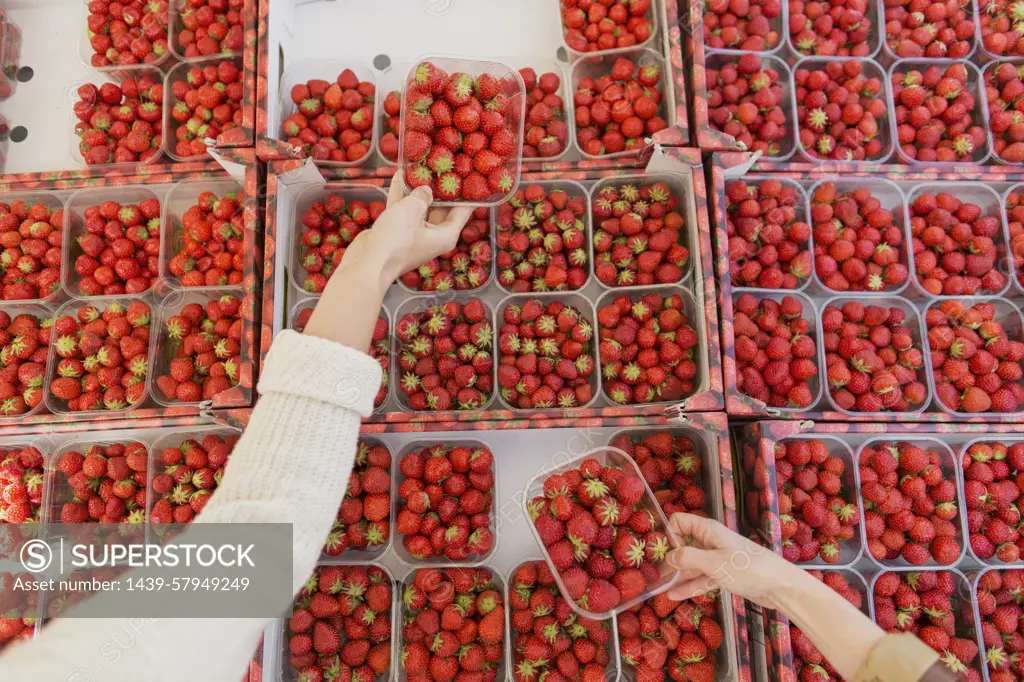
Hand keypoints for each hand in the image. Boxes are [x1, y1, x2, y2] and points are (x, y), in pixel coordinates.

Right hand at [352, 171, 473, 286]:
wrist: (368, 263)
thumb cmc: (397, 239)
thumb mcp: (412, 209)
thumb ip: (422, 195)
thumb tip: (426, 190)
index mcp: (446, 235)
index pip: (463, 212)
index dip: (467, 194)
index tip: (471, 178)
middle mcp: (433, 236)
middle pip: (442, 209)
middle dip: (440, 189)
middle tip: (443, 167)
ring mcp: (414, 235)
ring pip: (420, 208)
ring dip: (418, 190)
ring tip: (421, 168)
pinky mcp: (397, 233)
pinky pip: (403, 211)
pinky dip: (401, 195)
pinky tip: (399, 175)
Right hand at [664, 512, 798, 608]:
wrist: (779, 586)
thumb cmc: (748, 568)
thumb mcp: (714, 563)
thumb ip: (689, 558)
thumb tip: (668, 556)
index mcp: (708, 530)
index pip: (680, 521)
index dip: (668, 533)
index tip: (658, 551)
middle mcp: (711, 541)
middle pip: (683, 545)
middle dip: (668, 558)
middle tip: (651, 573)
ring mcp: (717, 559)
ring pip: (691, 564)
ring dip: (677, 575)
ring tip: (658, 587)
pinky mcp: (723, 575)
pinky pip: (701, 578)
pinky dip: (689, 586)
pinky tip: (674, 595)